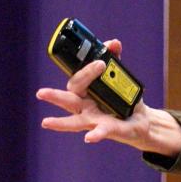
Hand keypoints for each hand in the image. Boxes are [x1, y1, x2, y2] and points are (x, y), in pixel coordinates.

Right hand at [36, 38, 180, 153]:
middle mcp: (85, 107)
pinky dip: (95, 134)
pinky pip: (100, 132)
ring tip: (46, 122)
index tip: (101, 62)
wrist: (140, 120)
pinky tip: (89, 137)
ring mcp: (94, 120)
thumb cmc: (123, 99)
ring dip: (59, 122)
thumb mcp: (119, 78)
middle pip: (67, 100)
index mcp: (85, 93)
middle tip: (40, 93)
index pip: (78, 80)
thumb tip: (113, 43)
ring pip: (73, 122)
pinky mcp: (108, 130)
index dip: (86, 70)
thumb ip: (114, 60)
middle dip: (53, 97)